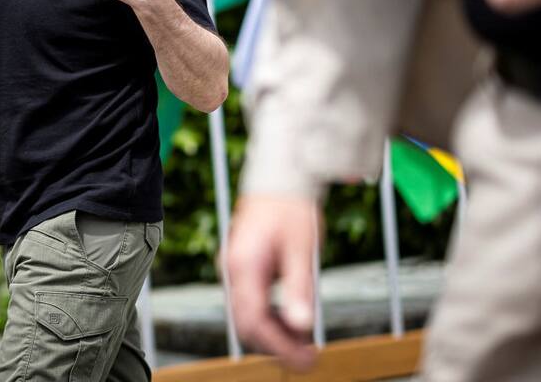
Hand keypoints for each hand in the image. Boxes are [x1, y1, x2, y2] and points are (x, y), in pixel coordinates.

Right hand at [228, 194, 318, 370]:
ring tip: (304, 343)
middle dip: (277, 346)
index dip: (280, 347)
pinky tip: (292, 322)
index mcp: (244, 266)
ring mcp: (234, 270)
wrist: (278, 180)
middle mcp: (233, 271)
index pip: (255, 321)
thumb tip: (303, 326)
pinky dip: (270, 318)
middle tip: (308, 359)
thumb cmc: (290, 208)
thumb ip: (300, 288)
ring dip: (274, 334)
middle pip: (248, 324)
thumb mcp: (302, 249)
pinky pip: (251, 303)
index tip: (306, 360)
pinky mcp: (242, 268)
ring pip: (248, 316)